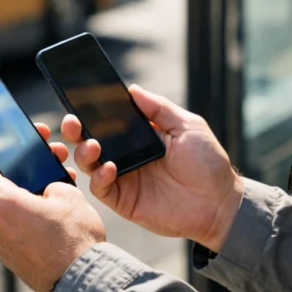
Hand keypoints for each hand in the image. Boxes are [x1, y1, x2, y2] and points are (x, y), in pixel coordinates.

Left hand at [0, 124, 104, 291]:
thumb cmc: (75, 238)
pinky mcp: (7, 252)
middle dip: (2, 164)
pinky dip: (17, 206)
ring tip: (42, 178)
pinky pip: (5, 221)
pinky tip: (42, 201)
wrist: (80, 282)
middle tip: (21, 151)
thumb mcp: (68, 195)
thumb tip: (44, 189)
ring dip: (13, 186)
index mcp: (1, 202)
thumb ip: (49, 182)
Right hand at [62, 85, 243, 251]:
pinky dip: (99, 176)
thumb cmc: (208, 162)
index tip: (80, 98)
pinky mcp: (124, 200)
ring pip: (90, 163)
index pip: (111, 120)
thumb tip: (132, 89)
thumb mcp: (188, 126)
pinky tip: (110, 167)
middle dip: (77, 129)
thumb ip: (159, 108)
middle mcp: (128, 155)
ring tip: (92, 144)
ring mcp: (124, 178)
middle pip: (92, 140)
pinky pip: (101, 188)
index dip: (94, 110)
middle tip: (72, 121)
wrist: (219, 202)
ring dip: (84, 151)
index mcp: (141, 136)